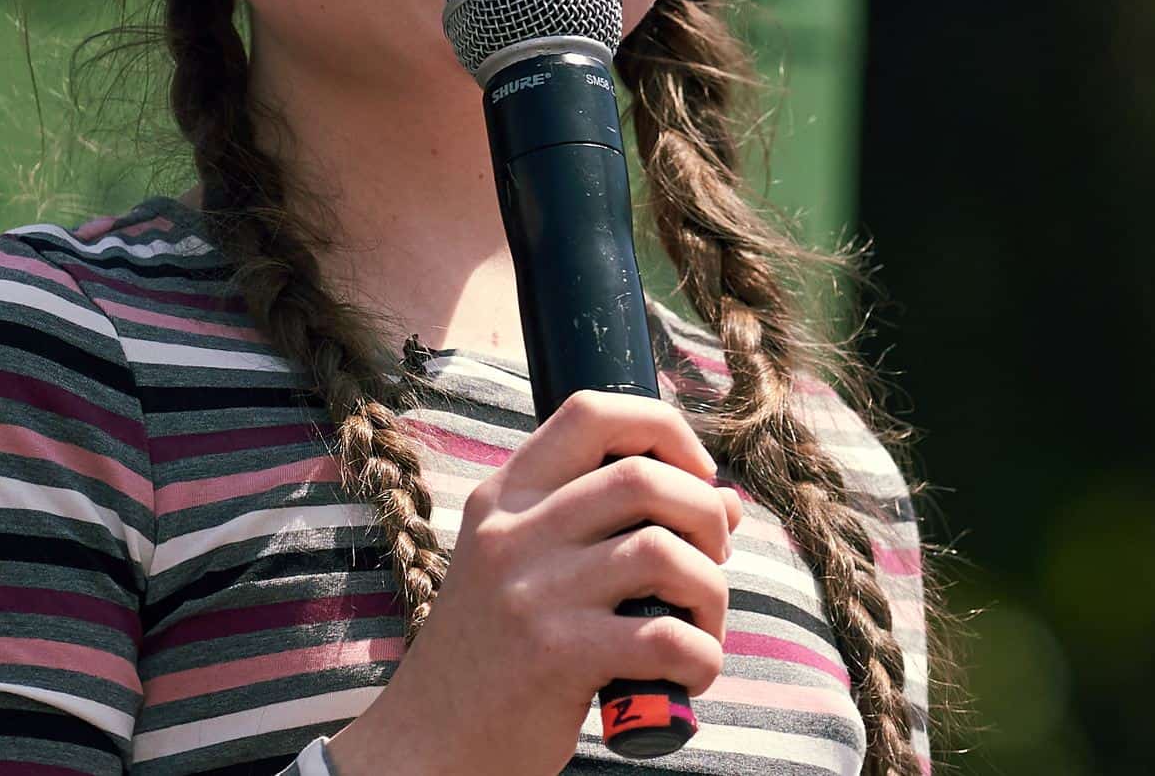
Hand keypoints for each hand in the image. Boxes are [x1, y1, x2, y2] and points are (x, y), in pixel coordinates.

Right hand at [325, 390, 746, 775]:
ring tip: (702, 626)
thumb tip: (726, 500)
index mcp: (505, 498)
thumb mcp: (531, 571)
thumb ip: (614, 526)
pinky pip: (665, 636)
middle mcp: (513, 534)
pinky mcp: (555, 656)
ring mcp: (531, 593)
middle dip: (705, 515)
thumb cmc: (497, 654)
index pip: (592, 412)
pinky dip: (702, 655)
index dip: (663, 429)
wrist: (428, 745)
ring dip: (710, 590)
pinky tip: (691, 673)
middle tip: (711, 560)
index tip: (695, 476)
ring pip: (663, 551)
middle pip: (643, 477)